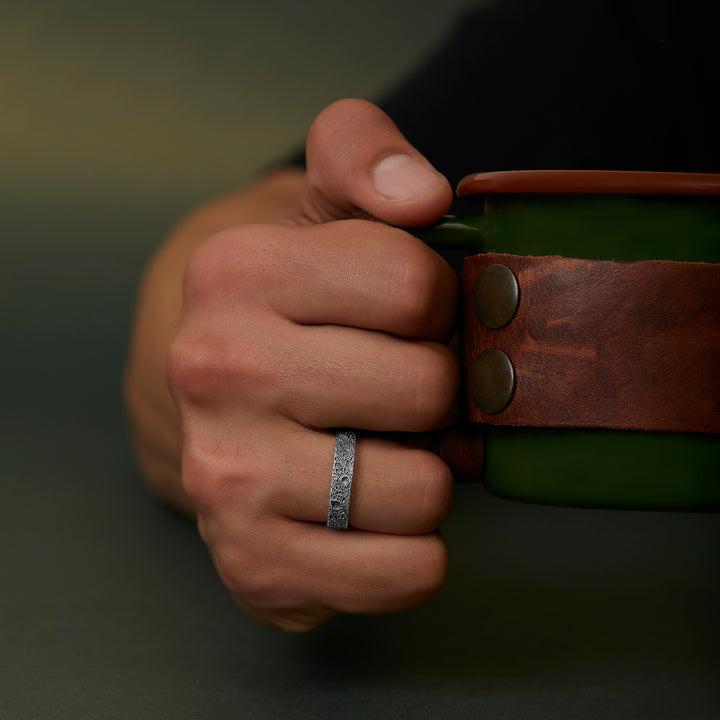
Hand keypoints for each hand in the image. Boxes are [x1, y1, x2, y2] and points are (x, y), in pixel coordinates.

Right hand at [166, 99, 458, 630]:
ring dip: (426, 468)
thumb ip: (365, 154)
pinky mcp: (255, 564)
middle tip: (392, 387)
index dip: (434, 304)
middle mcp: (214, 373)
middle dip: (433, 389)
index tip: (401, 315)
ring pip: (422, 488)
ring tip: (380, 445)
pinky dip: (415, 550)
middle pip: (426, 389)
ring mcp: (227, 478)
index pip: (416, 286)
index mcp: (236, 272)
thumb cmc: (298, 300)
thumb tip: (421, 194)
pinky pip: (403, 575)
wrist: (219, 393)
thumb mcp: (322, 205)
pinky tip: (377, 512)